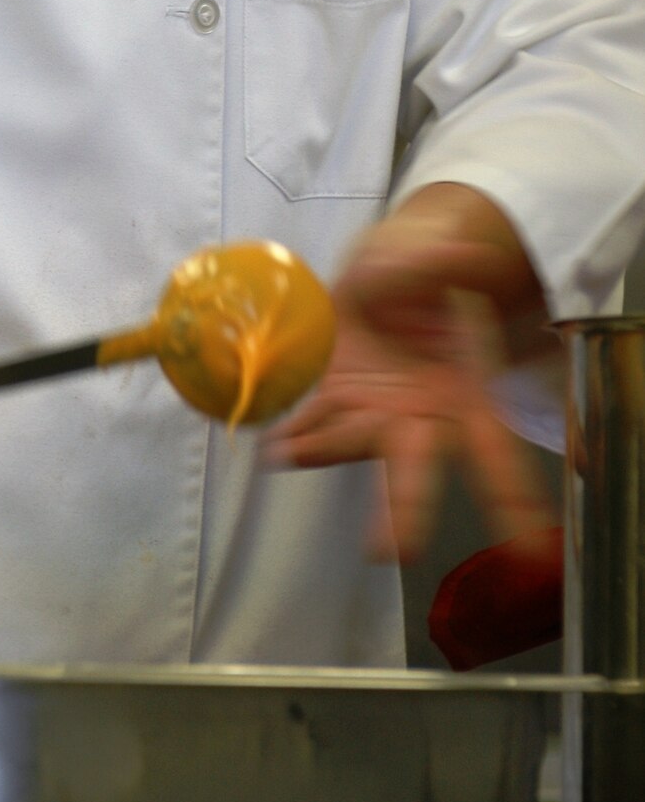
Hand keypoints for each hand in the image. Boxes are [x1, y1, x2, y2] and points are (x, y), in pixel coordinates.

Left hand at [263, 184, 557, 561]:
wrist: (391, 274)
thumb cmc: (429, 273)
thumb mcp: (435, 259)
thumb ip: (444, 262)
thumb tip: (469, 252)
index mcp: (465, 394)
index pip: (497, 454)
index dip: (514, 499)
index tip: (530, 545)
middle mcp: (421, 416)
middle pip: (417, 472)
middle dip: (403, 512)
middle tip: (390, 548)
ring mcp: (375, 412)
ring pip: (352, 442)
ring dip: (322, 450)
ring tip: (287, 452)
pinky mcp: (335, 397)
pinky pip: (313, 419)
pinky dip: (293, 432)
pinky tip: (271, 441)